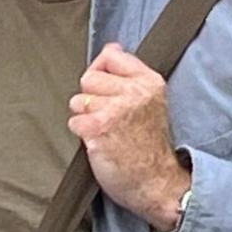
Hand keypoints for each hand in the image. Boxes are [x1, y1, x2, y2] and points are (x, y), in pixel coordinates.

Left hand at [68, 43, 189, 231]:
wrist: (157, 183)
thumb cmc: (151, 147)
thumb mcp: (151, 102)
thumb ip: (130, 75)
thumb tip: (110, 48)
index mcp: (149, 82)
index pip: (111, 56)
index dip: (102, 72)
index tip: (108, 89)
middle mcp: (133, 92)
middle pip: (89, 78)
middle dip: (92, 97)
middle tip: (108, 117)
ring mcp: (115, 110)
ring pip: (78, 100)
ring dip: (85, 117)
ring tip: (105, 131)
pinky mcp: (97, 129)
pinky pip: (74, 121)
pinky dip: (81, 133)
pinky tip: (99, 142)